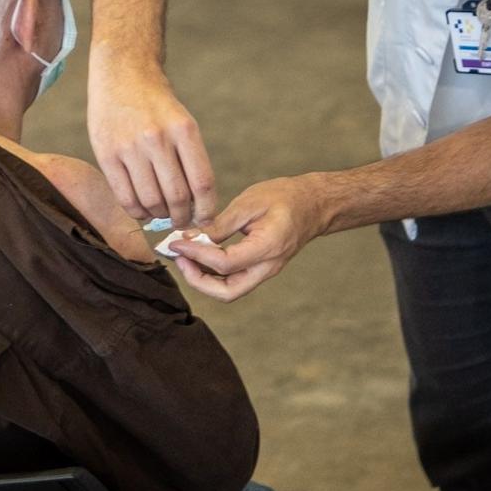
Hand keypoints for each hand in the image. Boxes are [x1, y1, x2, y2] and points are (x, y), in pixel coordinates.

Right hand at [87, 58, 217, 226]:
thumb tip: (197, 207)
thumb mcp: (182, 122)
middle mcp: (157, 138)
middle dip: (182, 217)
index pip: (202, 182)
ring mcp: (130, 147)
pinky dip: (137, 211)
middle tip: (182, 220)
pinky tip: (142, 208)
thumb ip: (189, 160)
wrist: (122, 73)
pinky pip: (125, 197)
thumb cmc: (156, 104)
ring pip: (151, 202)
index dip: (207, 210)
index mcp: (184, 129)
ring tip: (161, 212)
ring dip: (159, 216)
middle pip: (177, 197)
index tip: (206, 220)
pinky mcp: (106, 154)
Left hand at [170, 176, 328, 302]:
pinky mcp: (260, 269)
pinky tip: (199, 255)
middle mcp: (267, 267)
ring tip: (185, 257)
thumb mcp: (250, 202)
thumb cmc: (285, 197)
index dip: (196, 255)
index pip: (224, 263)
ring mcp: (265, 271)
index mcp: (267, 247)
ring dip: (203, 280)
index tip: (176, 243)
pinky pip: (234, 281)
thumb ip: (220, 224)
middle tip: (179, 259)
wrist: (314, 205)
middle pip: (227, 293)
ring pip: (229, 291)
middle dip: (197, 281)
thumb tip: (190, 237)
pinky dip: (213, 274)